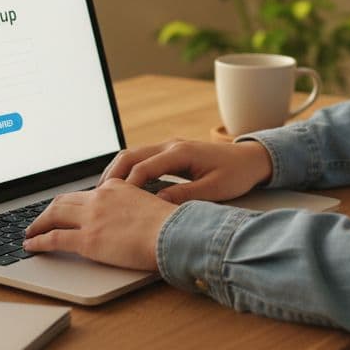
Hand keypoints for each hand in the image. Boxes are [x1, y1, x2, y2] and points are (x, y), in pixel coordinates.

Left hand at [22, 179, 175, 270]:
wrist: (175, 233)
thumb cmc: (172, 225)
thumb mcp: (152, 205)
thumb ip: (135, 207)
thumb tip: (131, 220)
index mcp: (117, 187)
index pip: (86, 193)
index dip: (71, 203)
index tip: (65, 210)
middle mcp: (100, 197)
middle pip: (64, 200)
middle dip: (48, 211)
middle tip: (40, 220)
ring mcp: (92, 218)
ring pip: (53, 216)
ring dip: (38, 224)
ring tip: (30, 233)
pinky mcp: (87, 239)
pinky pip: (53, 239)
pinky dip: (38, 241)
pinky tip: (31, 246)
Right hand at [97, 138, 272, 204]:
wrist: (252, 159)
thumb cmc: (236, 174)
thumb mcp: (214, 189)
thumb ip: (185, 196)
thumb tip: (157, 204)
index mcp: (181, 152)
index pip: (144, 167)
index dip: (127, 186)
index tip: (114, 204)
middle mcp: (171, 145)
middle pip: (131, 156)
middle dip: (112, 175)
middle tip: (98, 198)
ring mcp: (170, 146)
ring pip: (133, 155)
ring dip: (117, 172)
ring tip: (104, 194)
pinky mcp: (171, 152)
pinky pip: (142, 158)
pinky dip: (128, 171)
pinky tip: (122, 189)